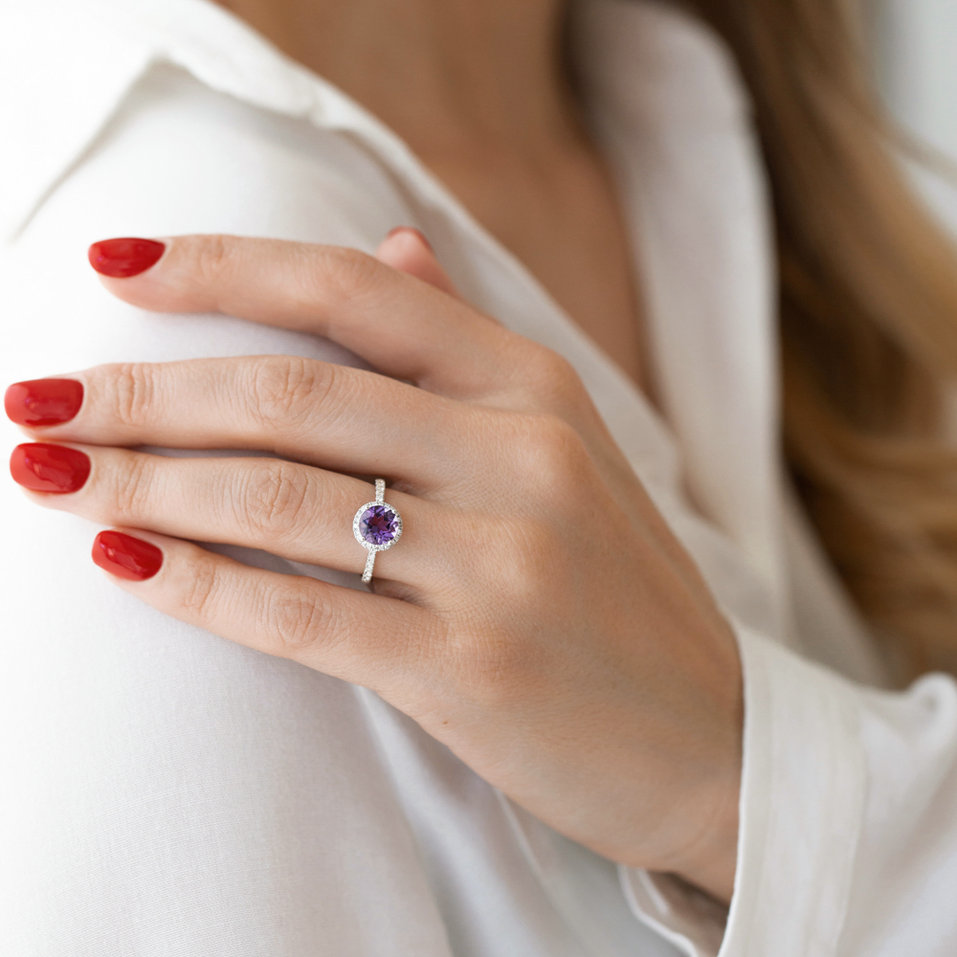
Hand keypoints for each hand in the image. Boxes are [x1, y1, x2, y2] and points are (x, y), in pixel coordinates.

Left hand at [5, 230, 742, 901]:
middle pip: (292, 393)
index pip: (355, 290)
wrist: (709, 733)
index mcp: (535, 385)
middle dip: (143, 391)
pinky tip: (126, 566)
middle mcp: (521, 456)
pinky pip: (300, 615)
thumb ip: (465, 342)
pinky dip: (197, 585)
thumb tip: (389, 246)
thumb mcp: (565, 440)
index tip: (117, 270)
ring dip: (142, 484)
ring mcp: (502, 565)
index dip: (224, 267)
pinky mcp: (472, 671)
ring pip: (278, 499)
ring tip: (50, 477)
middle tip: (38, 402)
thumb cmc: (617, 586)